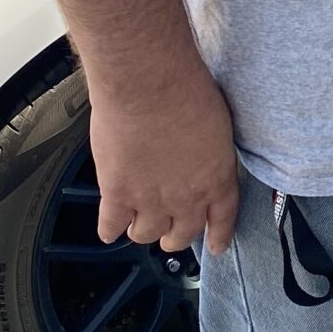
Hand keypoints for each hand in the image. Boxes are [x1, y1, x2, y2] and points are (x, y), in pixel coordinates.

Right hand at [89, 60, 240, 256]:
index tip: (216, 247)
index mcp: (217, 179)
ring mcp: (151, 200)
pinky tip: (109, 227)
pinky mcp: (117, 195)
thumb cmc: (186, 90)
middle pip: (183, 234)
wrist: (148, 84)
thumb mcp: (218, 126)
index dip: (219, 236)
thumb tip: (201, 159)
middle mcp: (187, 198)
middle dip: (176, 236)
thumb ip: (210, 153)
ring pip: (146, 235)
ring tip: (138, 222)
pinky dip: (109, 229)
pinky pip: (112, 226)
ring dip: (143, 231)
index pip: (223, 219)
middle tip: (170, 232)